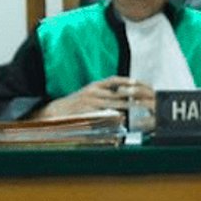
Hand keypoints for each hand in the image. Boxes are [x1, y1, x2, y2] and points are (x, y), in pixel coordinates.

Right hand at [38, 76, 152, 118]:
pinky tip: (123, 120)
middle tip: (144, 102)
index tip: (139, 83)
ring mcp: (90, 102)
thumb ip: (104, 94)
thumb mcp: (89, 95)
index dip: (127, 81)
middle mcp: (93, 91)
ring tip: (139, 111)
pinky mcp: (87, 112)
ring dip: (126, 108)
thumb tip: (122, 96)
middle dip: (131, 98)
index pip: (114, 80)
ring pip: (113, 104)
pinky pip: (104, 114)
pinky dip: (114, 117)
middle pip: (117, 93)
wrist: (56, 112)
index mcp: (95, 86)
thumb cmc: (76, 105)